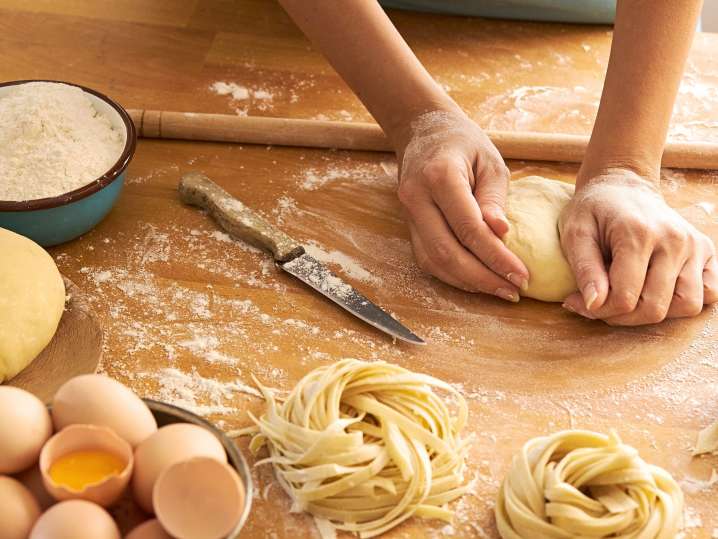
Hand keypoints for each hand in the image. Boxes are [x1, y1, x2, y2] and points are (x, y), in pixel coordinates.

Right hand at [395, 109, 528, 300]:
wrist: (423, 131)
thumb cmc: (463, 143)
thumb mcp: (490, 161)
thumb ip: (494, 198)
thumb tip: (501, 233)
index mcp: (440, 177)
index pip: (469, 228)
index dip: (496, 257)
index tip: (522, 274)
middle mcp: (416, 198)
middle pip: (447, 252)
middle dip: (482, 278)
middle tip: (513, 291)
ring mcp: (407, 214)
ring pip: (433, 261)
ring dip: (467, 282)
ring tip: (499, 289)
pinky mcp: (408, 225)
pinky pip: (427, 259)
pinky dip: (453, 275)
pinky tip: (477, 280)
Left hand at [559, 168, 717, 324]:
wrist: (622, 186)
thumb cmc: (594, 211)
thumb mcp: (575, 233)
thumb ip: (584, 270)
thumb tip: (593, 304)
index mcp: (638, 233)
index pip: (625, 297)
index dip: (598, 310)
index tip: (578, 302)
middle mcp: (674, 239)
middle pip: (655, 307)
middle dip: (622, 317)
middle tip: (600, 305)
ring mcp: (694, 245)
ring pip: (686, 305)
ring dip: (654, 312)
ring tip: (629, 298)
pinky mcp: (706, 250)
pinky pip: (710, 293)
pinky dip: (684, 301)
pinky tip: (656, 291)